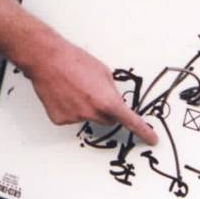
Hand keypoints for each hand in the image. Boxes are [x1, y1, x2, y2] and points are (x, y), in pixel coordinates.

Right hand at [25, 35, 157, 145]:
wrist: (48, 60)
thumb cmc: (74, 60)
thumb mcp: (102, 71)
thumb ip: (111, 90)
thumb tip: (113, 99)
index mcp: (107, 100)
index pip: (130, 120)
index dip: (143, 131)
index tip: (151, 138)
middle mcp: (92, 113)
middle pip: (107, 119)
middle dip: (106, 109)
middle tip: (94, 91)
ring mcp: (75, 118)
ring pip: (88, 117)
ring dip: (85, 106)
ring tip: (74, 86)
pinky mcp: (60, 120)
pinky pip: (72, 117)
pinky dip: (70, 107)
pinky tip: (64, 93)